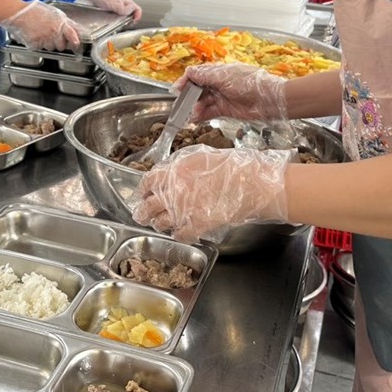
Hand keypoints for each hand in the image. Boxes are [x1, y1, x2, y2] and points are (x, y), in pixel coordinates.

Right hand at [1, 0, 81, 51]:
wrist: (17, 13)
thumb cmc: (33, 9)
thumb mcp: (52, 11)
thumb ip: (63, 20)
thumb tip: (72, 27)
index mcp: (59, 23)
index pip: (72, 35)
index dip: (75, 41)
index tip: (76, 44)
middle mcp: (53, 32)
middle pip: (61, 46)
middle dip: (58, 43)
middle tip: (52, 36)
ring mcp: (44, 39)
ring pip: (50, 48)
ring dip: (48, 44)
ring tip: (41, 34)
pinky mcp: (35, 44)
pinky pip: (39, 48)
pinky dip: (37, 44)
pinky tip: (34, 35)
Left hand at [74, 0, 142, 21]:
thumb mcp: (114, 4)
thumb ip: (124, 9)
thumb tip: (131, 13)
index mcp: (127, 2)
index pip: (138, 10)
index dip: (137, 17)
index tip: (132, 22)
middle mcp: (124, 4)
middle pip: (131, 14)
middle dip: (129, 20)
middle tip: (123, 24)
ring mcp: (118, 6)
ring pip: (124, 15)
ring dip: (121, 20)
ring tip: (116, 22)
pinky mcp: (112, 8)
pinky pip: (117, 15)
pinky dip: (116, 19)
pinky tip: (110, 20)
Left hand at [132, 145, 290, 242]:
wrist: (250, 183)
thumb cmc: (232, 166)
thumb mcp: (200, 157)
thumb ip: (180, 167)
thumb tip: (169, 175)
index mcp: (174, 170)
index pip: (148, 182)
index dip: (143, 190)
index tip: (141, 194)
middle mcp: (174, 190)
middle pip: (148, 205)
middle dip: (143, 212)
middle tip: (141, 216)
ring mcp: (183, 210)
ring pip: (160, 222)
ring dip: (159, 224)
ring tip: (160, 225)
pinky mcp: (196, 225)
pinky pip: (179, 235)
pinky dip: (179, 235)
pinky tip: (182, 233)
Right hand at [172, 63, 288, 122]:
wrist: (269, 100)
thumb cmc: (249, 83)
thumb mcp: (224, 77)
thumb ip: (205, 76)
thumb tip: (188, 72)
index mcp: (218, 72)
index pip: (197, 74)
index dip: (186, 81)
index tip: (177, 89)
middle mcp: (218, 84)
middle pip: (198, 89)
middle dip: (189, 96)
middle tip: (182, 104)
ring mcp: (221, 97)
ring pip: (202, 101)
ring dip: (195, 107)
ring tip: (193, 112)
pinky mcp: (225, 110)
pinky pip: (209, 112)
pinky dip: (201, 115)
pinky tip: (196, 118)